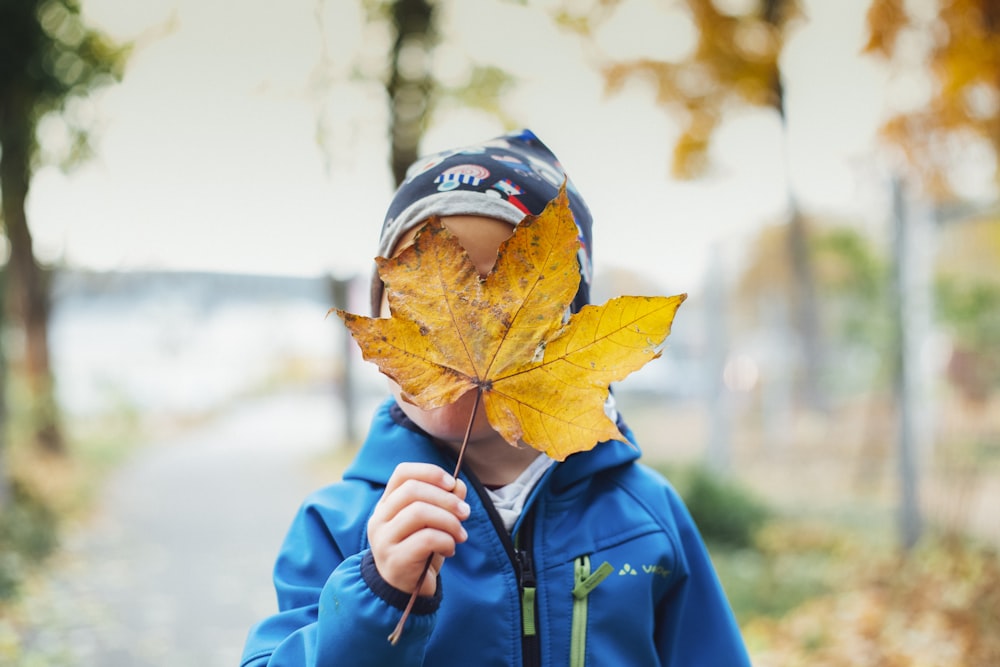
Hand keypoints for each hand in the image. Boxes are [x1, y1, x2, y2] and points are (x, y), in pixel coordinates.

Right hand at [368, 462, 469, 596]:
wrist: (405, 591)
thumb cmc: (420, 551)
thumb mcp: (434, 523)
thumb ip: (445, 501)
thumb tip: (459, 486)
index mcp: (387, 504)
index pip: (402, 473)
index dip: (430, 472)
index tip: (452, 484)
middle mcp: (380, 518)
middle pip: (412, 490)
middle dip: (446, 498)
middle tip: (465, 512)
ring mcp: (384, 540)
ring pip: (418, 512)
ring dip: (449, 521)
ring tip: (460, 534)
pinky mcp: (395, 560)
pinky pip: (425, 539)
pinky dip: (446, 540)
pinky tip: (451, 549)